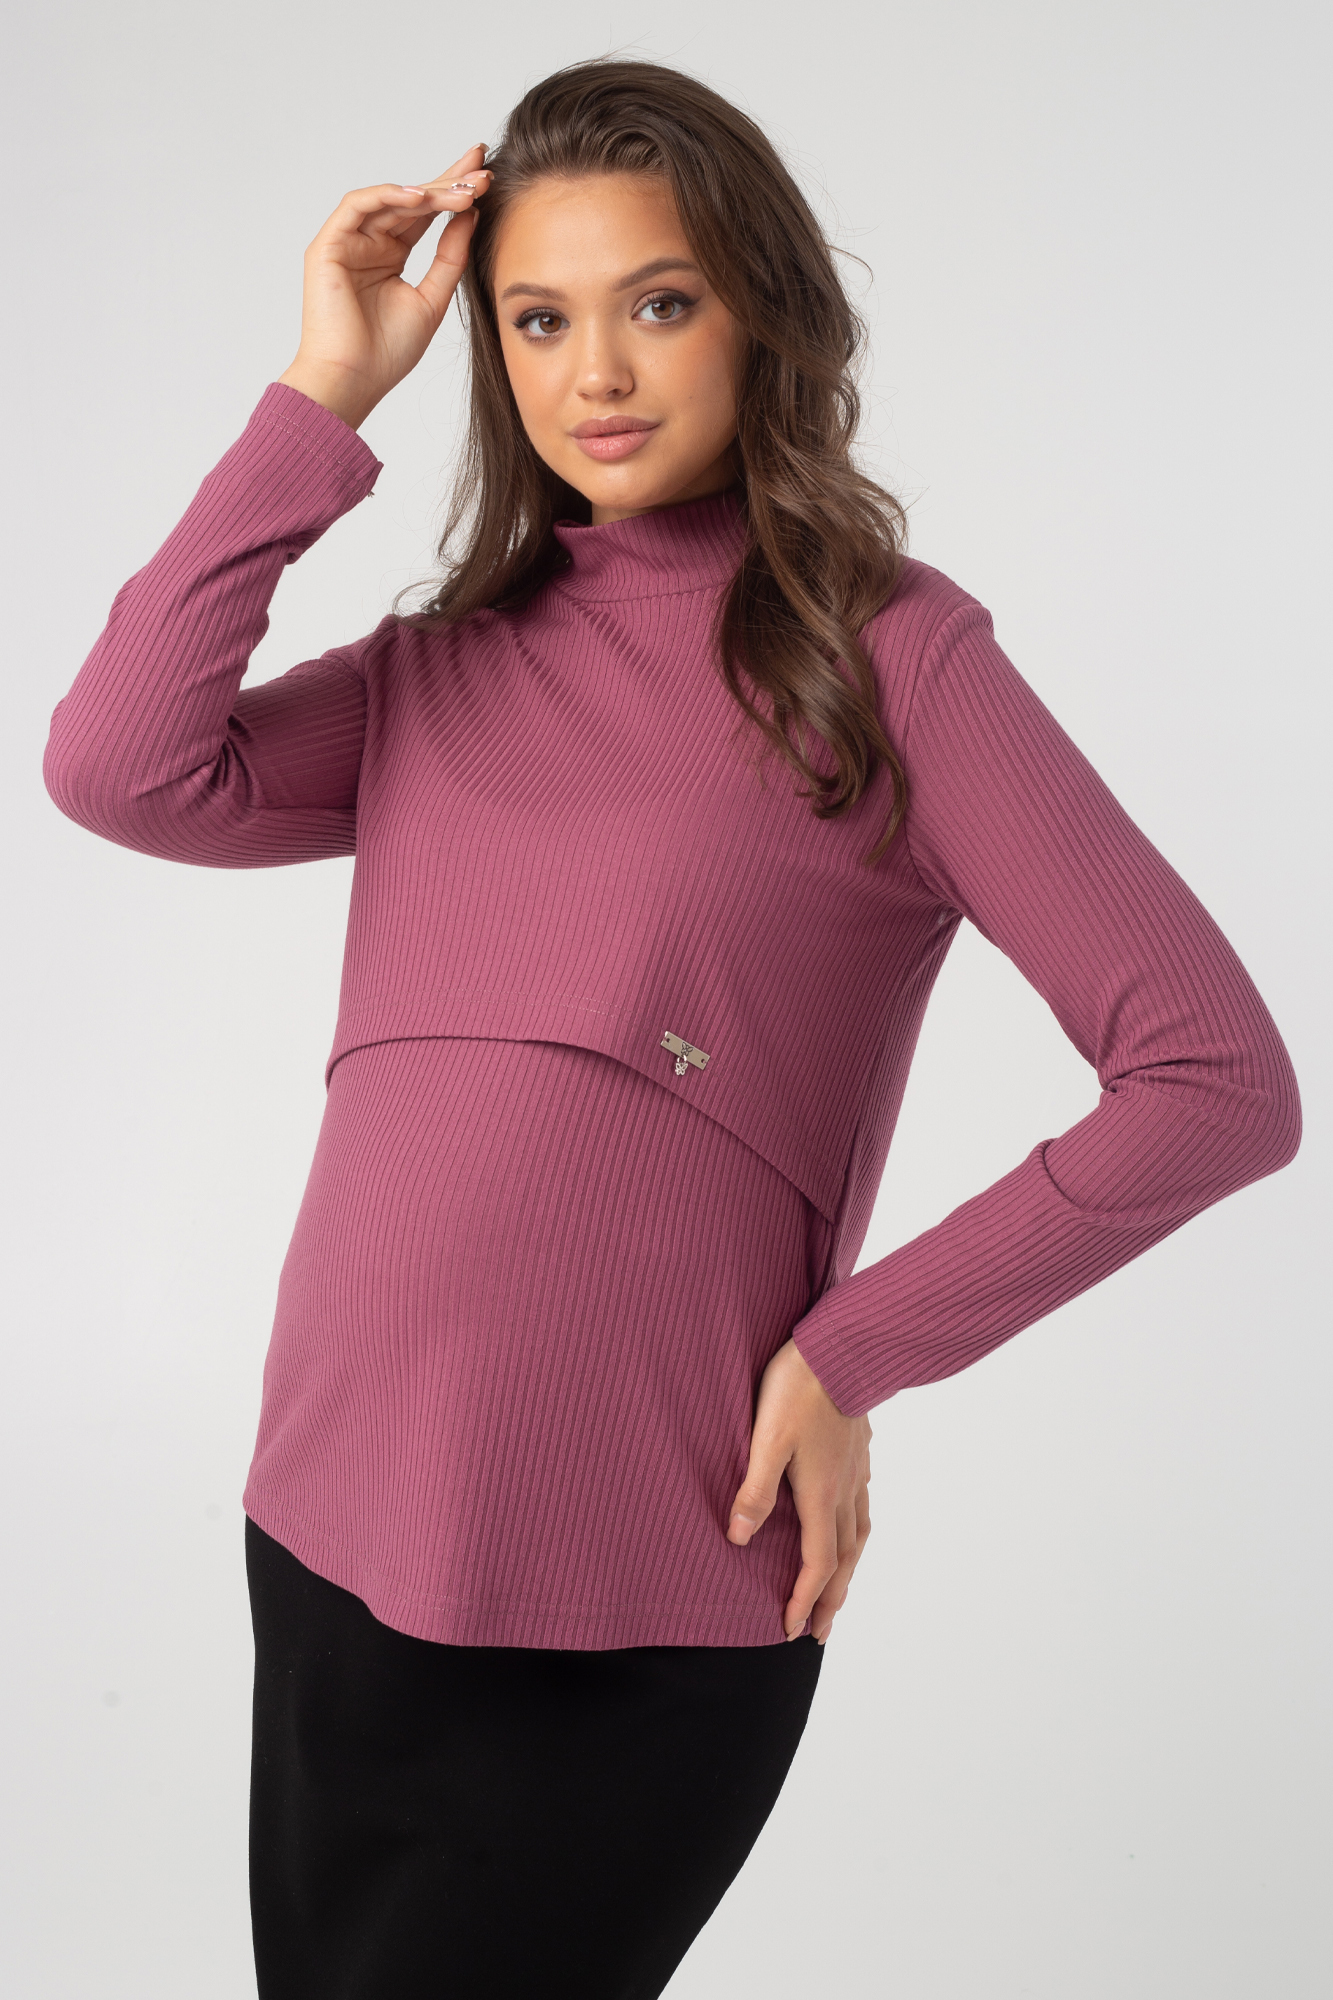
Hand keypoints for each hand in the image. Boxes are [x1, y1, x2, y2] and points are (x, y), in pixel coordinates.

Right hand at [277, 145, 493, 430]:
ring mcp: (347, 241)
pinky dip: (388, 196)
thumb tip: (471, 215)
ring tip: (462, 190)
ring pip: (390, 199)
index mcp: (391, 255)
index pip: (426, 214)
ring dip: (427, 191)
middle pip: (411, 200)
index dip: (454, 193)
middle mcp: (369, 242)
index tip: (487, 177)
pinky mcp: (328, 244)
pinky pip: (358, 205)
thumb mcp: (432, 299)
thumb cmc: (387, 352)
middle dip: (447, 182)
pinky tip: (420, 196)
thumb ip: (450, 257)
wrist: (353, 380)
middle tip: (482, 169)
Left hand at [728, 1338, 871, 1643]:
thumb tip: (738, 1540)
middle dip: (831, 1600)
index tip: (791, 1629)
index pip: (817, 1564)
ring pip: (858, 1534)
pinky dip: (856, 1531)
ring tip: (839, 1589)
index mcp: (822, 1495)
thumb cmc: (798, 1389)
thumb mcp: (765, 1439)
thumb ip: (754, 1491)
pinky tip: (849, 1524)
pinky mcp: (859, 1451)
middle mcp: (845, 1490)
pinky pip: (863, 1505)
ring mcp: (856, 1470)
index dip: (804, 1599)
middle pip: (843, 1560)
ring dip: (848, 1570)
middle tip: (820, 1631)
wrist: (840, 1347)